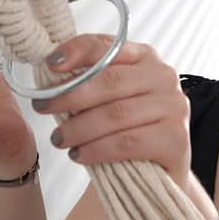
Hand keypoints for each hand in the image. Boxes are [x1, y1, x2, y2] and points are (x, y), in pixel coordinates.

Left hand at [33, 35, 190, 188]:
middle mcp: (164, 76)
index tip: (50, 64)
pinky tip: (79, 155)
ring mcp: (174, 107)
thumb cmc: (125, 129)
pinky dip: (97, 149)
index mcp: (145, 57)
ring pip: (116, 114)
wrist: (155, 173)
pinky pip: (127, 142)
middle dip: (70, 95)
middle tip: (42, 107)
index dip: (77, 52)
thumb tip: (49, 74)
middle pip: (110, 80)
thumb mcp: (107, 99)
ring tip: (58, 139)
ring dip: (79, 127)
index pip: (108, 46)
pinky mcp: (176, 139)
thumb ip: (87, 81)